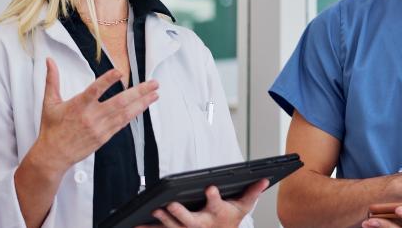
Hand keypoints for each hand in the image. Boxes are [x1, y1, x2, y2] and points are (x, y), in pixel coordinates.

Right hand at [21, 58, 159, 173]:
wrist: (54, 155)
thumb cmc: (51, 128)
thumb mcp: (49, 103)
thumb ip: (52, 80)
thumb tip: (49, 61)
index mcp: (77, 106)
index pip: (94, 90)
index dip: (107, 81)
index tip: (119, 72)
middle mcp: (91, 116)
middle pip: (119, 102)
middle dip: (139, 92)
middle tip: (154, 83)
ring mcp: (99, 128)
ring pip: (125, 113)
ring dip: (142, 103)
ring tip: (155, 94)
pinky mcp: (104, 137)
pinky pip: (122, 124)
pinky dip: (133, 114)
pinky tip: (143, 107)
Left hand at [136, 179, 269, 227]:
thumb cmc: (230, 220)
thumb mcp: (244, 207)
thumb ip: (253, 192)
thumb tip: (264, 179)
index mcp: (218, 215)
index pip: (217, 205)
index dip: (214, 197)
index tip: (210, 188)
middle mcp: (203, 225)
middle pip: (191, 221)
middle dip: (180, 213)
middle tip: (171, 204)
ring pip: (175, 227)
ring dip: (164, 220)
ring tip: (156, 210)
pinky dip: (150, 227)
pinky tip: (138, 224)